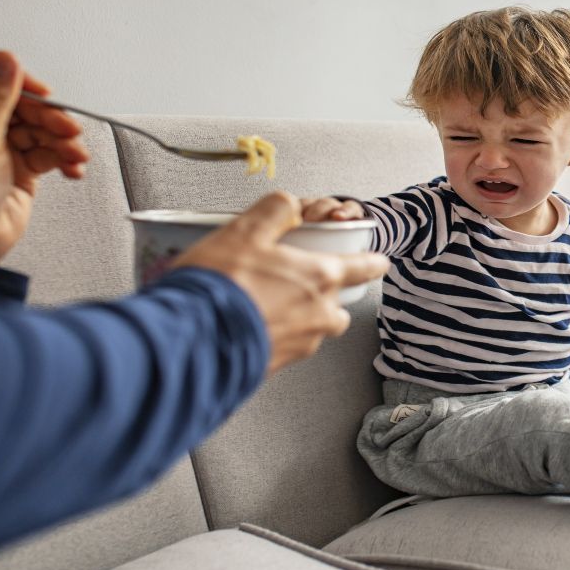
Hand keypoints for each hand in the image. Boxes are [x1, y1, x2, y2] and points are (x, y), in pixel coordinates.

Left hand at [0, 51, 88, 263]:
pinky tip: (72, 166)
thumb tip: (6, 60)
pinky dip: (62, 158)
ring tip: (74, 151)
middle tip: (63, 127)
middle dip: (44, 114)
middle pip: (13, 103)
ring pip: (34, 128)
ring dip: (59, 137)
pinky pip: (45, 154)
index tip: (36, 90)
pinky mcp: (14, 172)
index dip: (7, 78)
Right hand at [174, 191, 388, 374]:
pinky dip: (278, 334)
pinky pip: (289, 346)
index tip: (376, 262)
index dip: (372, 262)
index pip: (365, 268)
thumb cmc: (220, 286)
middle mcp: (320, 314)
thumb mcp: (246, 230)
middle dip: (327, 293)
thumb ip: (275, 211)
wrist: (193, 340)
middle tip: (299, 281)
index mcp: (321, 277)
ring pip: (316, 327)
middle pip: (339, 304)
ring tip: (269, 302)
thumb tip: (290, 205)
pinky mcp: (279, 365)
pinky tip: (251, 322)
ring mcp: (302, 343)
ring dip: (302, 315)